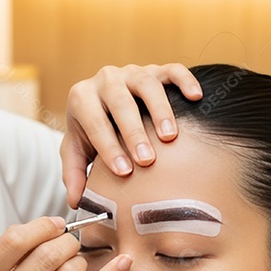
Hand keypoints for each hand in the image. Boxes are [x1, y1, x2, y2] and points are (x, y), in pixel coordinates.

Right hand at [0, 217, 130, 270]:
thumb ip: (9, 257)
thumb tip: (48, 228)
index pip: (14, 240)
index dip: (42, 226)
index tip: (55, 225)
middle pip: (47, 254)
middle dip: (66, 241)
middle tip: (69, 243)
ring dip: (79, 260)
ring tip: (73, 264)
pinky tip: (121, 265)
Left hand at [61, 63, 201, 207]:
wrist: (105, 100)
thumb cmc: (93, 130)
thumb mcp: (77, 150)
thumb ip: (74, 174)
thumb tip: (75, 201)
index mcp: (82, 98)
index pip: (94, 122)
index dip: (108, 147)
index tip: (123, 172)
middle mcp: (105, 80)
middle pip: (120, 102)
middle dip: (134, 132)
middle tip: (147, 160)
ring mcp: (132, 72)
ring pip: (146, 84)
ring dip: (160, 110)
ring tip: (170, 137)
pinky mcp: (156, 69)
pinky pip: (172, 69)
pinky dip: (184, 80)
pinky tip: (196, 97)